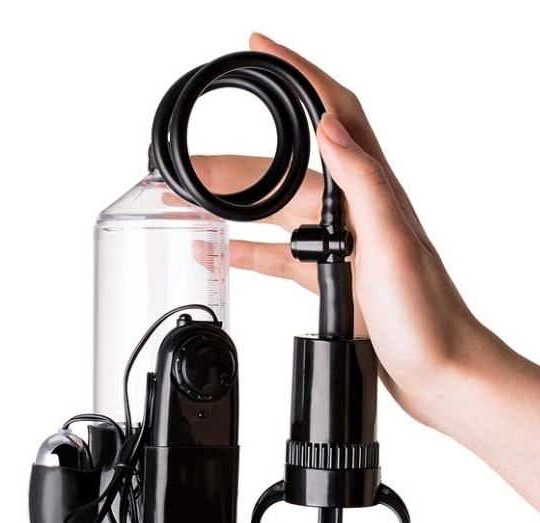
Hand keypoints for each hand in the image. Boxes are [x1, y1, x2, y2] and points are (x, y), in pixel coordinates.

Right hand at [194, 33, 539, 508]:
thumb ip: (364, 183)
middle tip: (184, 167)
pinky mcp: (335, 278)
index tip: (259, 47)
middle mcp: (356, 210)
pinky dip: (248, 249)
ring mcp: (343, 245)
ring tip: (189, 204)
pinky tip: (222, 251)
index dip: (296, 74)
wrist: (441, 372)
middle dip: (231, 164)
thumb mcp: (393, 245)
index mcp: (372, 192)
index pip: (333, 112)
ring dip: (232, 205)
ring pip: (275, 212)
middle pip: (284, 170)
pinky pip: (281, 254)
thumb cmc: (427, 318)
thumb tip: (328, 125)